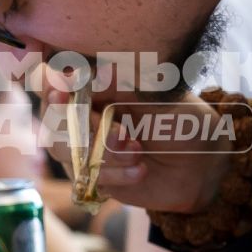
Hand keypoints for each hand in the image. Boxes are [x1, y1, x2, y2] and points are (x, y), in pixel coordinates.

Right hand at [41, 82, 233, 215]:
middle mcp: (83, 117)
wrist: (201, 163)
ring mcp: (86, 149)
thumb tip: (92, 73)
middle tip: (121, 134)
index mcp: (96, 88)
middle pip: (53, 121)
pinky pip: (87, 178)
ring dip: (102, 152)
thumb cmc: (181, 119)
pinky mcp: (95, 177)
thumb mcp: (157, 96)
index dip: (51, 87)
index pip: (55, 83)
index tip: (61, 91)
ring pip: (65, 151)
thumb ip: (122, 85)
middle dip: (82, 128)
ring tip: (137, 151)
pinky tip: (140, 170)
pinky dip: (115, 175)